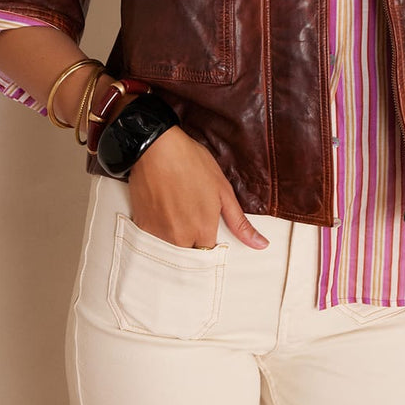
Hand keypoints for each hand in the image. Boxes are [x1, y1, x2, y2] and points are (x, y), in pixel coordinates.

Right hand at [127, 125, 269, 250]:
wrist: (157, 148)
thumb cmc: (192, 164)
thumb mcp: (223, 190)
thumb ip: (240, 223)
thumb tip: (262, 245)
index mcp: (203, 230)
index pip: (209, 255)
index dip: (210, 244)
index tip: (208, 230)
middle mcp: (180, 238)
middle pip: (189, 256)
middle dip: (193, 244)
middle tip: (191, 218)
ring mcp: (159, 233)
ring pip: (171, 249)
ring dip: (175, 239)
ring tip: (176, 213)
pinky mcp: (142, 226)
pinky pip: (153, 240)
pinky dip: (158, 231)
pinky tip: (162, 211)